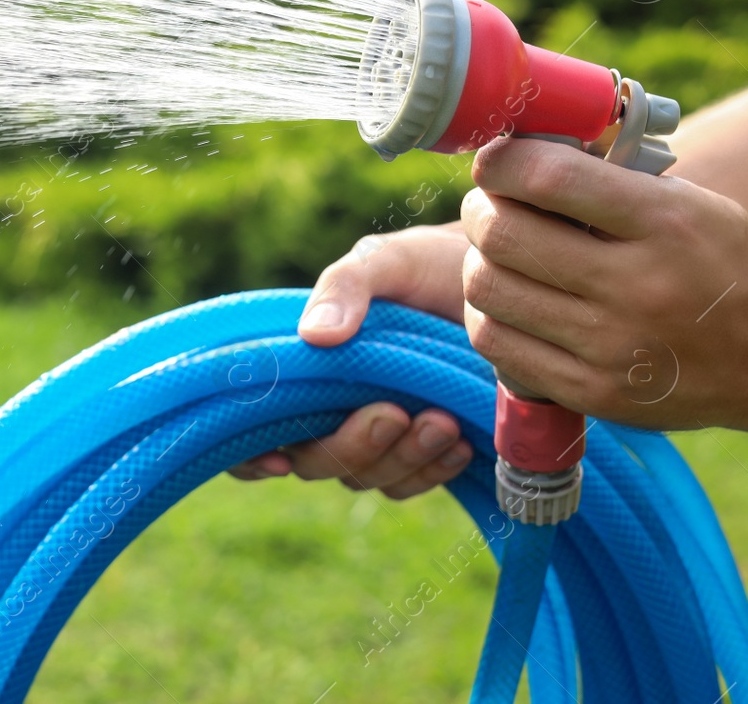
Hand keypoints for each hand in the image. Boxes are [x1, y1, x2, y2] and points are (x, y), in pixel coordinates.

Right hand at [229, 223, 475, 497]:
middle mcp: (328, 407)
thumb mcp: (385, 262)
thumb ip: (345, 287)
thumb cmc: (428, 266)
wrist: (499, 283)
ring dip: (401, 458)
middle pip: (312, 461)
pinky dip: (433, 470)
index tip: (279, 459)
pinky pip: (411, 484)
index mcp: (303, 366)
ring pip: (365, 478)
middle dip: (351, 446)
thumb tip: (312, 336)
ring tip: (444, 420)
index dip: (249, 455)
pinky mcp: (420, 453)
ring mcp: (374, 435)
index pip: (251, 423)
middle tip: (393, 413)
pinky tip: (460, 442)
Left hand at [460, 137, 747, 459]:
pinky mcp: (593, 393)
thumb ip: (606, 176)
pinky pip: (497, 343)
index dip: (502, 162)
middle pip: (503, 235)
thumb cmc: (717, 263)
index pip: (550, 178)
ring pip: (487, 289)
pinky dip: (489, 314)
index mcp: (665, 224)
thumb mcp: (687, 202)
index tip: (495, 161)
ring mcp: (611, 347)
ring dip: (479, 262)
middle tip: (490, 206)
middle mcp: (637, 287)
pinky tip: (510, 301)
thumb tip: (516, 147)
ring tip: (500, 255)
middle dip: (481, 209)